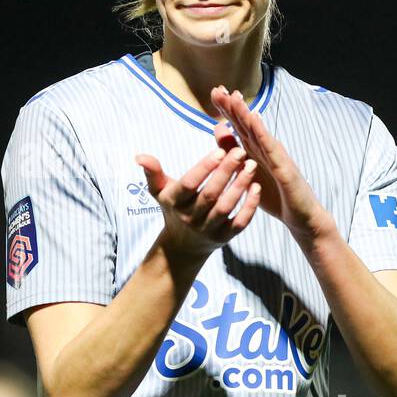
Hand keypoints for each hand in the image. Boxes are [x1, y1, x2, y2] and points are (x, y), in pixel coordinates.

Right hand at [135, 144, 261, 263]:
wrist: (183, 246)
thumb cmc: (174, 209)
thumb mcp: (160, 191)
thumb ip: (153, 172)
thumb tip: (139, 156)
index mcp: (175, 202)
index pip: (189, 184)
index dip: (204, 168)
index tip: (219, 151)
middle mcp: (190, 218)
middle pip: (210, 195)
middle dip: (226, 172)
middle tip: (240, 151)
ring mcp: (208, 229)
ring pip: (226, 207)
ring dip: (240, 186)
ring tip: (251, 165)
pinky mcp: (224, 238)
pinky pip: (239, 223)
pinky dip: (250, 207)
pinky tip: (257, 188)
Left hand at [210, 86, 330, 240]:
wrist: (300, 216)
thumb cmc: (274, 195)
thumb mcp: (246, 173)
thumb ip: (232, 151)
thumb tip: (218, 128)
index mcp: (254, 151)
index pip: (239, 126)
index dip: (228, 109)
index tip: (214, 92)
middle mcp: (265, 149)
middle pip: (247, 124)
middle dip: (233, 106)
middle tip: (219, 89)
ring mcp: (276, 157)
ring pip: (258, 132)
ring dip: (246, 114)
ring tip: (235, 98)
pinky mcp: (284, 168)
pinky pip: (271, 149)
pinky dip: (262, 133)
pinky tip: (255, 120)